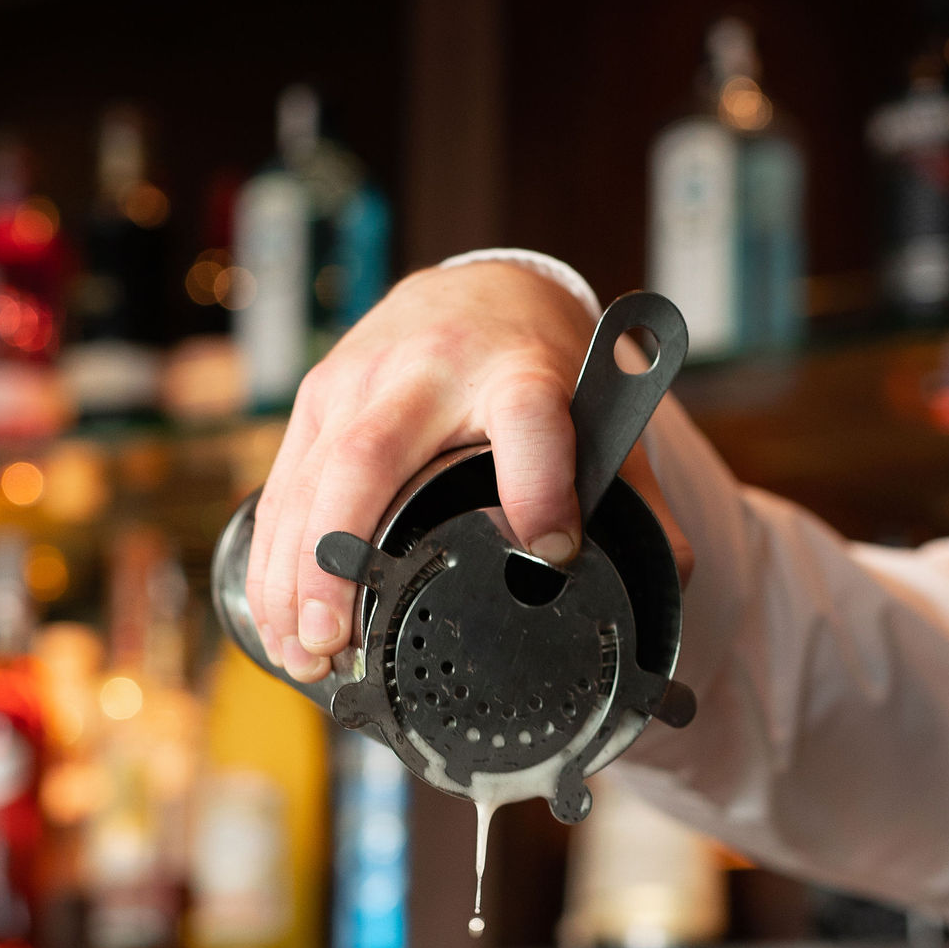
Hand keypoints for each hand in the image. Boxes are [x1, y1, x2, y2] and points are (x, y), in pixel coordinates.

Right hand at [244, 261, 693, 682]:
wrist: (479, 292)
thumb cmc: (540, 369)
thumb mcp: (597, 421)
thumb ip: (633, 501)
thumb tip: (673, 580)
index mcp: (519, 374)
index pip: (533, 422)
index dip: (543, 487)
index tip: (553, 553)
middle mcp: (428, 371)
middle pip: (370, 459)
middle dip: (341, 558)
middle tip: (336, 642)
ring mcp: (358, 382)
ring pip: (309, 482)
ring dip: (294, 577)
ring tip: (302, 655)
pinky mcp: (317, 402)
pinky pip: (285, 487)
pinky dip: (275, 560)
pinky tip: (278, 621)